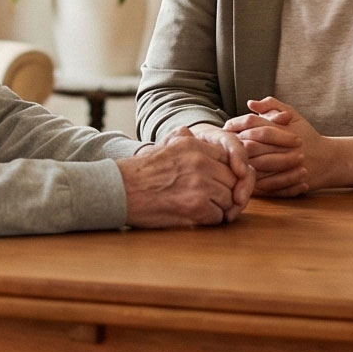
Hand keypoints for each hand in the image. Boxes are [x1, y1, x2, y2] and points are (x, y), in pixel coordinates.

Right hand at [119, 131, 249, 228]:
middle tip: (216, 201)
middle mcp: (200, 161)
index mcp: (194, 145)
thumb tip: (190, 131)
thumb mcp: (162, 146)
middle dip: (228, 192)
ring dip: (220, 208)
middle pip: (233, 180)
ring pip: (229, 199)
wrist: (119, 190)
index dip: (228, 173)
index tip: (221, 183)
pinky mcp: (196, 206)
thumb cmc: (139, 172)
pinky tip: (196, 218)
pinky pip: (218, 217)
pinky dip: (211, 220)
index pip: (230, 158)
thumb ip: (181, 139)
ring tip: (204, 210)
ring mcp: (200, 184)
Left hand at [222, 96, 337, 198]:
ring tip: (230, 165)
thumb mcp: (294, 115)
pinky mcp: (292, 181)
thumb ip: (272, 105)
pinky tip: (245, 180)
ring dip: (242, 166)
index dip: (236, 124)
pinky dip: (254, 183)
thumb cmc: (307, 135)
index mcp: (284, 127)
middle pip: (251, 146)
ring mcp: (289, 165)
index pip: (253, 123)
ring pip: (257, 167)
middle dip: (235, 147)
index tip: (225, 128)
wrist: (331, 159)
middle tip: (222, 148)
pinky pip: (267, 184)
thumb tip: (250, 103)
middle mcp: (286, 145)